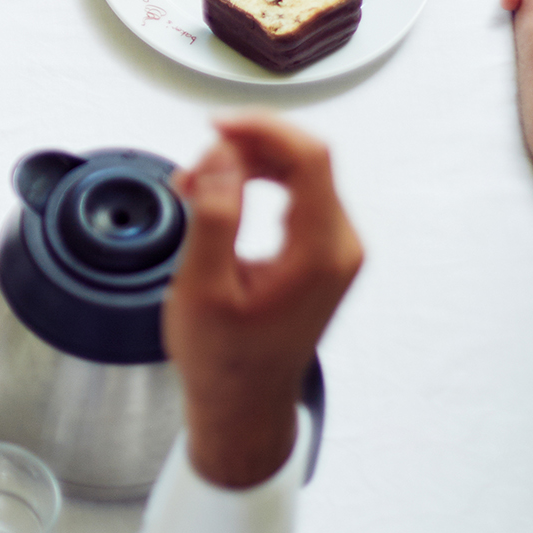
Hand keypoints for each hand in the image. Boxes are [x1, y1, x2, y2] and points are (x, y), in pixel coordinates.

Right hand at [165, 119, 362, 489]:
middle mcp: (339, 247)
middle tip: (193, 172)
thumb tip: (224, 154)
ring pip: (297, 174)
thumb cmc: (224, 360)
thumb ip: (214, 215)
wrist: (244, 405)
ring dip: (245, 167)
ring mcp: (334, 251)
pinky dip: (255, 186)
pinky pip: (295, 196)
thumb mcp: (204, 288)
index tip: (217, 127)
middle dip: (244, 150)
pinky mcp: (321, 254)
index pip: (309, 157)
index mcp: (320, 253)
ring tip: (195, 188)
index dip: (262, 129)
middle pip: (303, 160)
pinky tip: (218, 199)